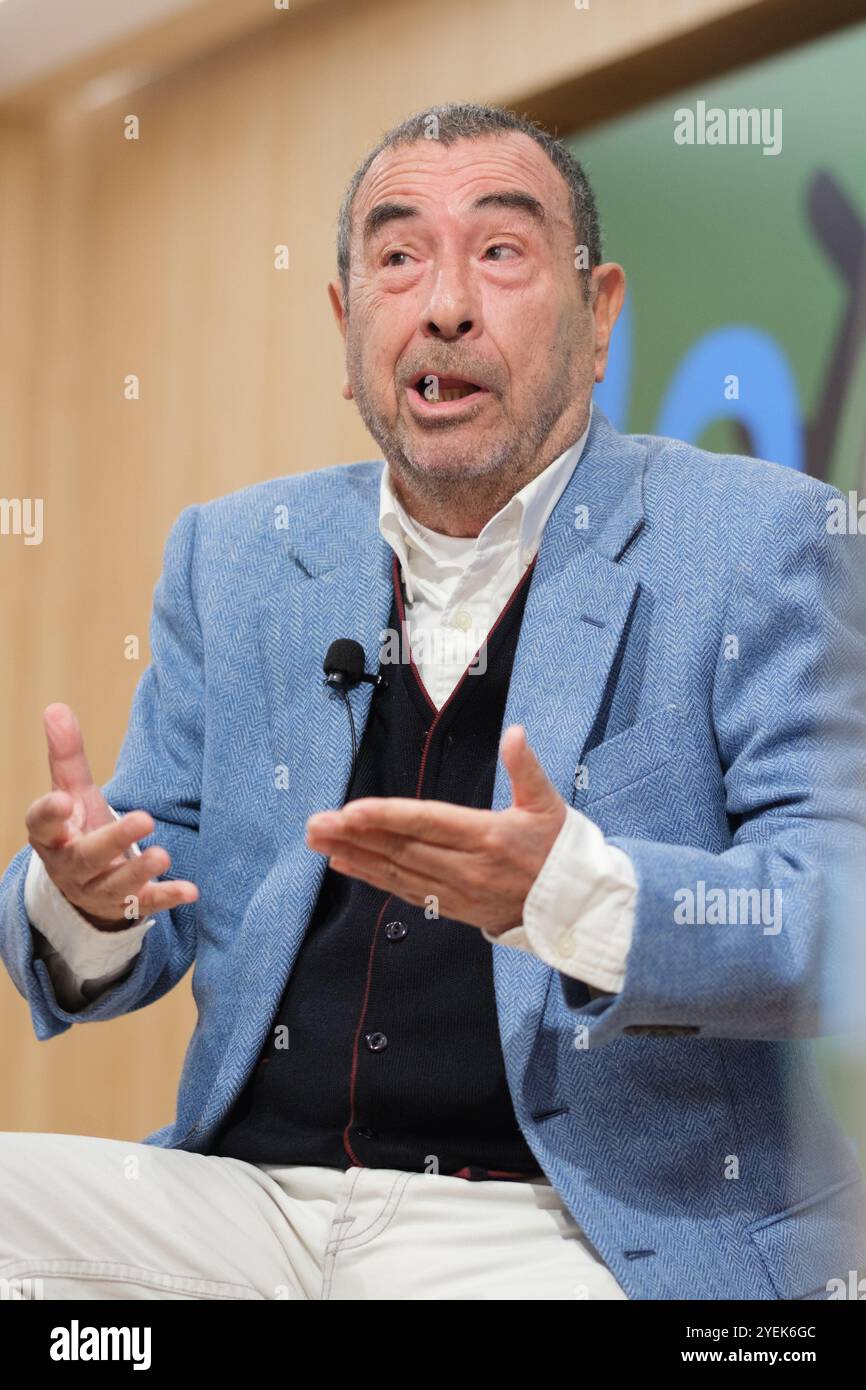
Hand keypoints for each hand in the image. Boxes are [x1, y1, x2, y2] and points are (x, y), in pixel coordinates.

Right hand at [25, 702, 198, 929]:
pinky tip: (191, 890)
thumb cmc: (79, 826)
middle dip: (114, 840)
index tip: (63, 798)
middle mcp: (70, 866)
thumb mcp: (72, 791)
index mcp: (52, 836)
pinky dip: (167, 897)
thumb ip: (67, 755)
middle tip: (144, 820)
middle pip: (87, 857)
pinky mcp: (124, 906)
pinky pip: (144, 905)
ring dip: (139, 871)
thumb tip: (56, 707)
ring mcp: (97, 890)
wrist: (84, 882)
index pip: (43, 825)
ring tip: (163, 855)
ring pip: (114, 885)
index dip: (50, 814)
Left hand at [305, 724, 566, 934]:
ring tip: (317, 841)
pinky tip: (344, 864)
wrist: (574, 907)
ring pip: (396, 871)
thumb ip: (527, 768)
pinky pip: (404, 890)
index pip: (428, 823)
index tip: (350, 811)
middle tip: (314, 824)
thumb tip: (515, 733)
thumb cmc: (559, 849)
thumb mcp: (549, 804)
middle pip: (402, 848)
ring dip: (354, 855)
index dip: (387, 817)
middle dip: (355, 835)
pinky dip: (371, 878)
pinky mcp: (450, 907)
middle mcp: (466, 867)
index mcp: (488, 836)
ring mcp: (456, 891)